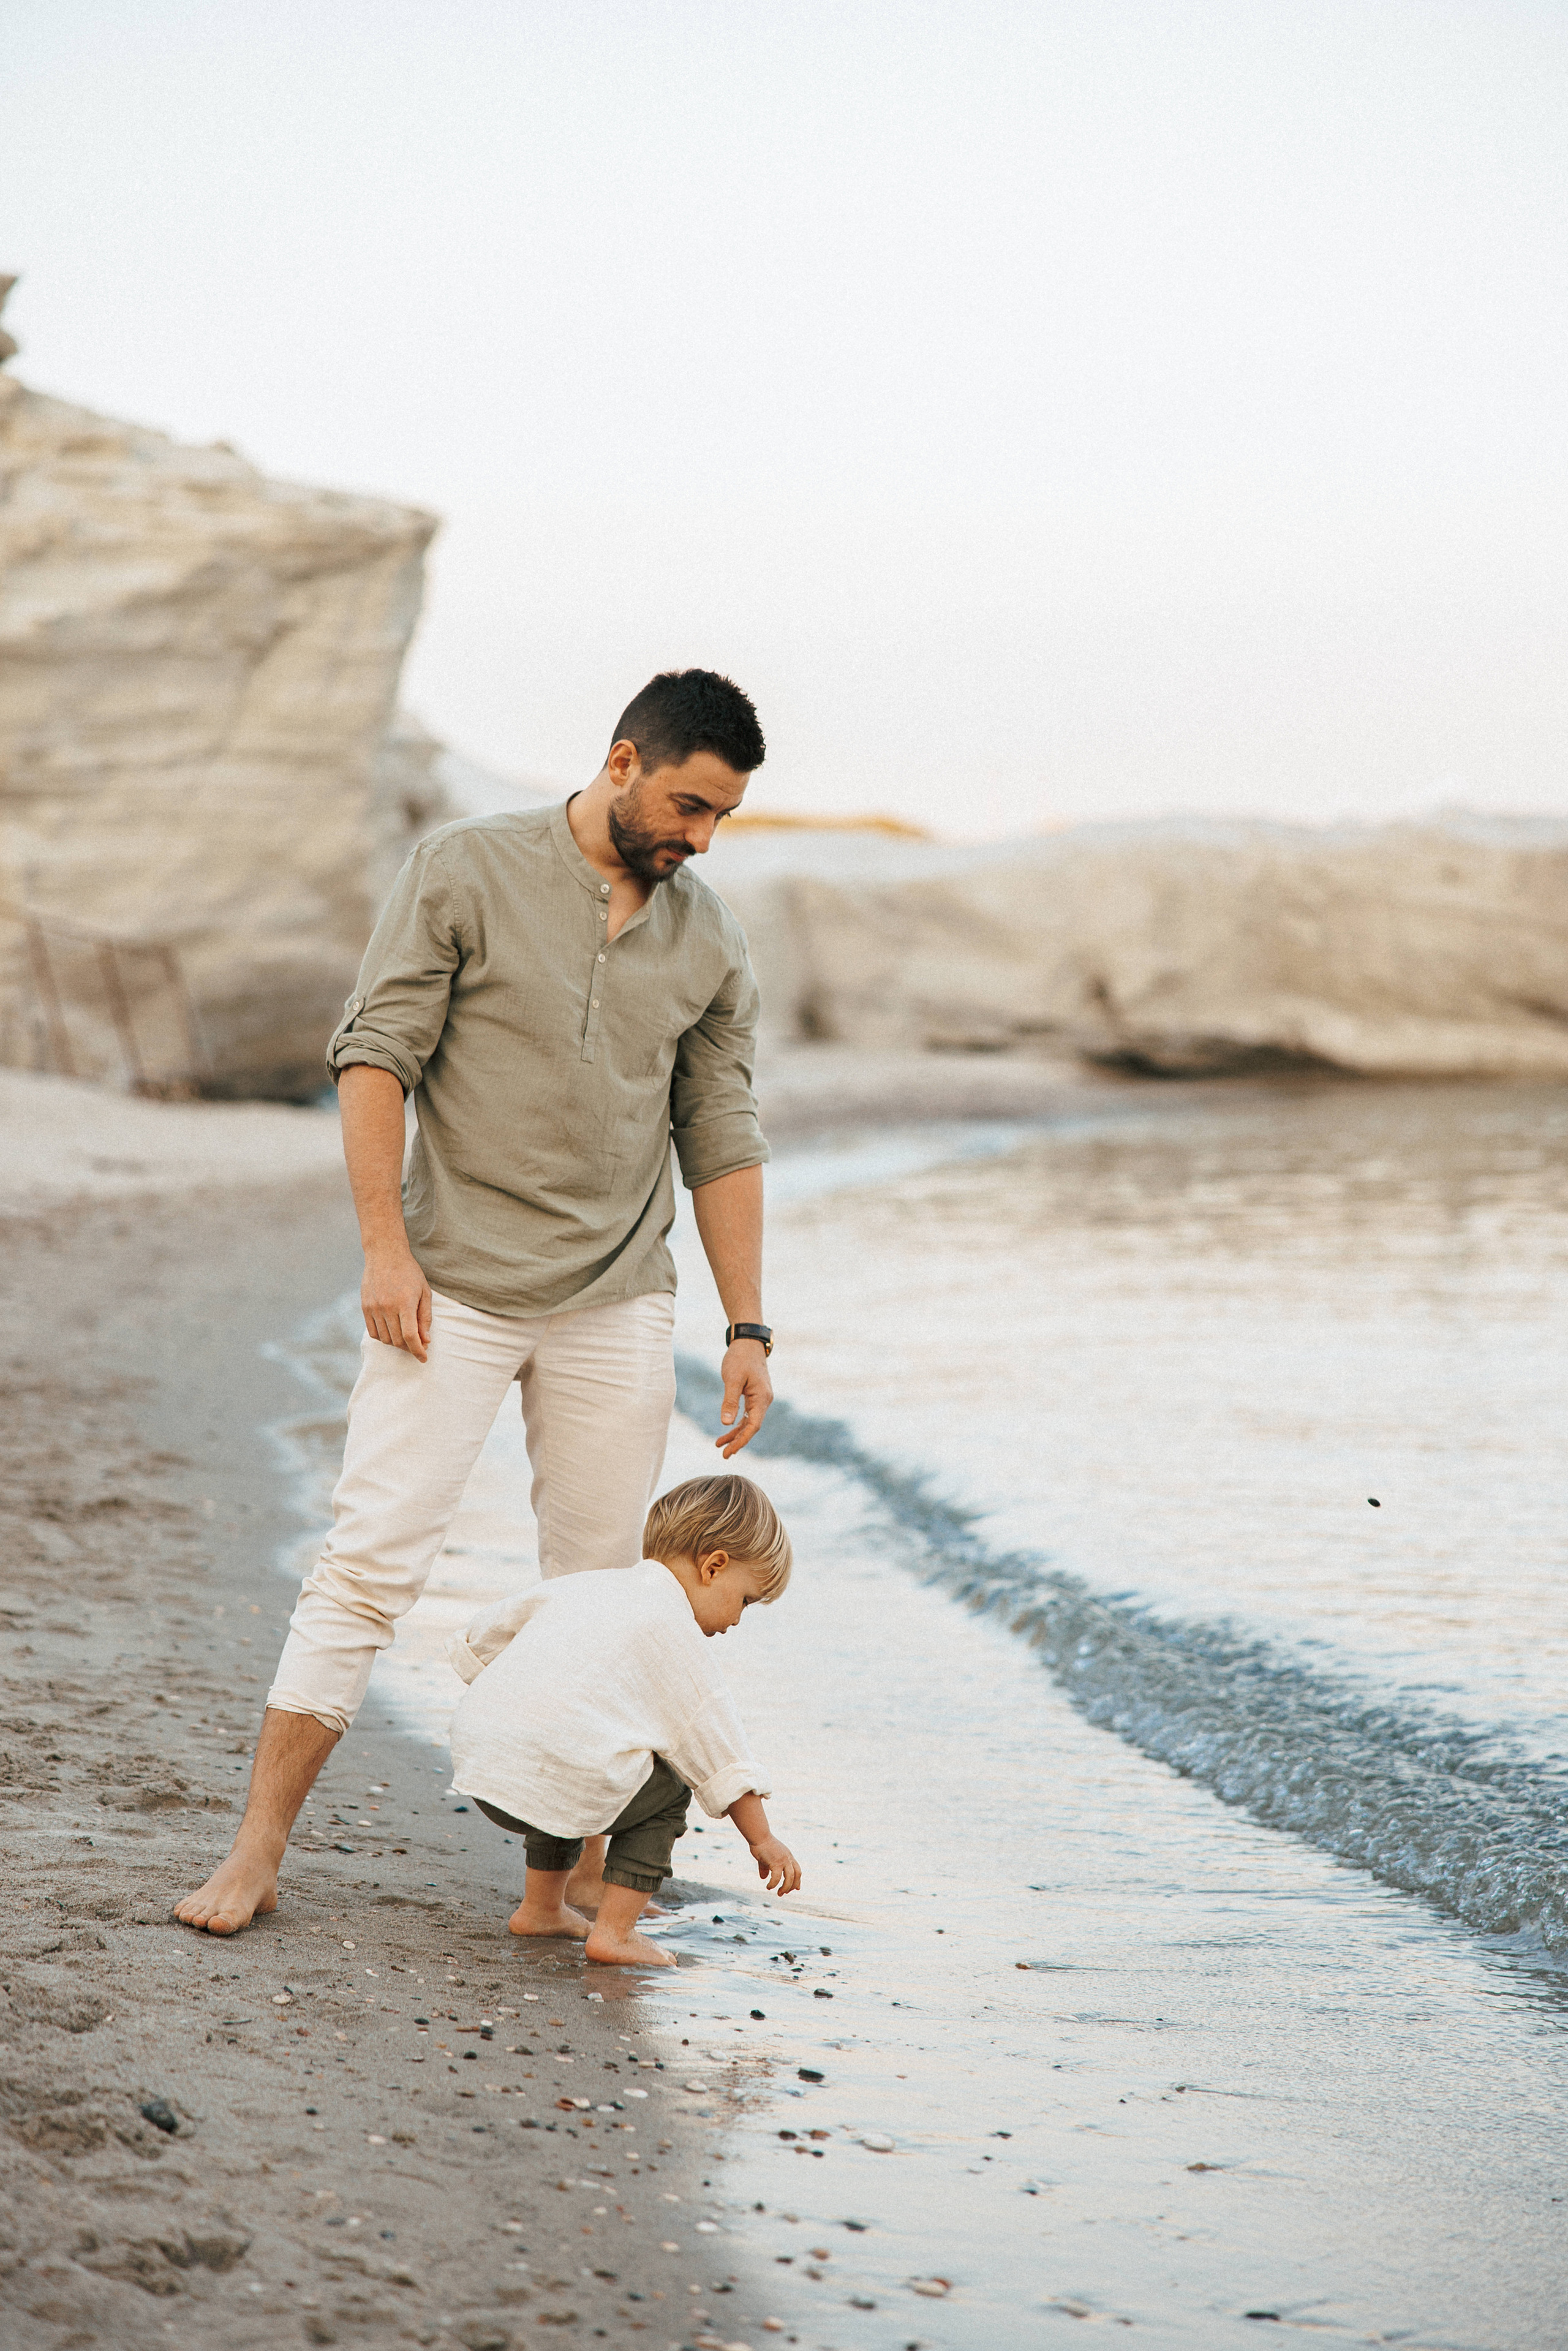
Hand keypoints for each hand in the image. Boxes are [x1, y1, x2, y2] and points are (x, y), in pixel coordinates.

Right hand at [361, 1244, 432, 1360]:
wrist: (385, 1254)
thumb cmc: (409, 1272)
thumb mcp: (424, 1292)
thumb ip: (425, 1318)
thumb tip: (426, 1340)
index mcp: (405, 1303)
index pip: (410, 1336)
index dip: (418, 1351)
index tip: (423, 1358)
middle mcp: (387, 1307)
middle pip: (397, 1340)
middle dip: (409, 1348)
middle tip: (418, 1345)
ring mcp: (374, 1308)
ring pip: (384, 1339)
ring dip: (396, 1344)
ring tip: (406, 1338)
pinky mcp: (365, 1307)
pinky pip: (372, 1332)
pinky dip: (383, 1337)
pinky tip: (391, 1333)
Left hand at [717, 1338, 772, 1457]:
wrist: (748, 1342)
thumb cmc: (740, 1358)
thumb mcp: (733, 1379)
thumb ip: (730, 1401)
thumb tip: (726, 1423)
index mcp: (762, 1398)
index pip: (754, 1425)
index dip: (742, 1440)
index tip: (730, 1451)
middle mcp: (764, 1400)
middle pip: (752, 1427)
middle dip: (738, 1441)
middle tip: (724, 1455)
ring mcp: (760, 1398)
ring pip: (749, 1421)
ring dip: (736, 1433)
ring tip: (720, 1445)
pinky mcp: (754, 1395)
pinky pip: (747, 1414)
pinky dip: (737, 1423)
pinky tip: (727, 1430)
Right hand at [748, 1834, 800, 1894]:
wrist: (758, 1836)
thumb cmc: (761, 1845)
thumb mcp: (766, 1858)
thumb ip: (766, 1868)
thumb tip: (763, 1877)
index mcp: (788, 1856)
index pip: (797, 1870)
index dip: (797, 1880)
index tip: (796, 1888)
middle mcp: (788, 1858)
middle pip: (797, 1875)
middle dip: (792, 1886)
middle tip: (783, 1893)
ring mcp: (783, 1860)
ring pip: (790, 1877)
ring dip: (785, 1888)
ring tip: (779, 1893)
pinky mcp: (776, 1862)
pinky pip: (777, 1877)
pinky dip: (773, 1884)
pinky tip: (768, 1887)